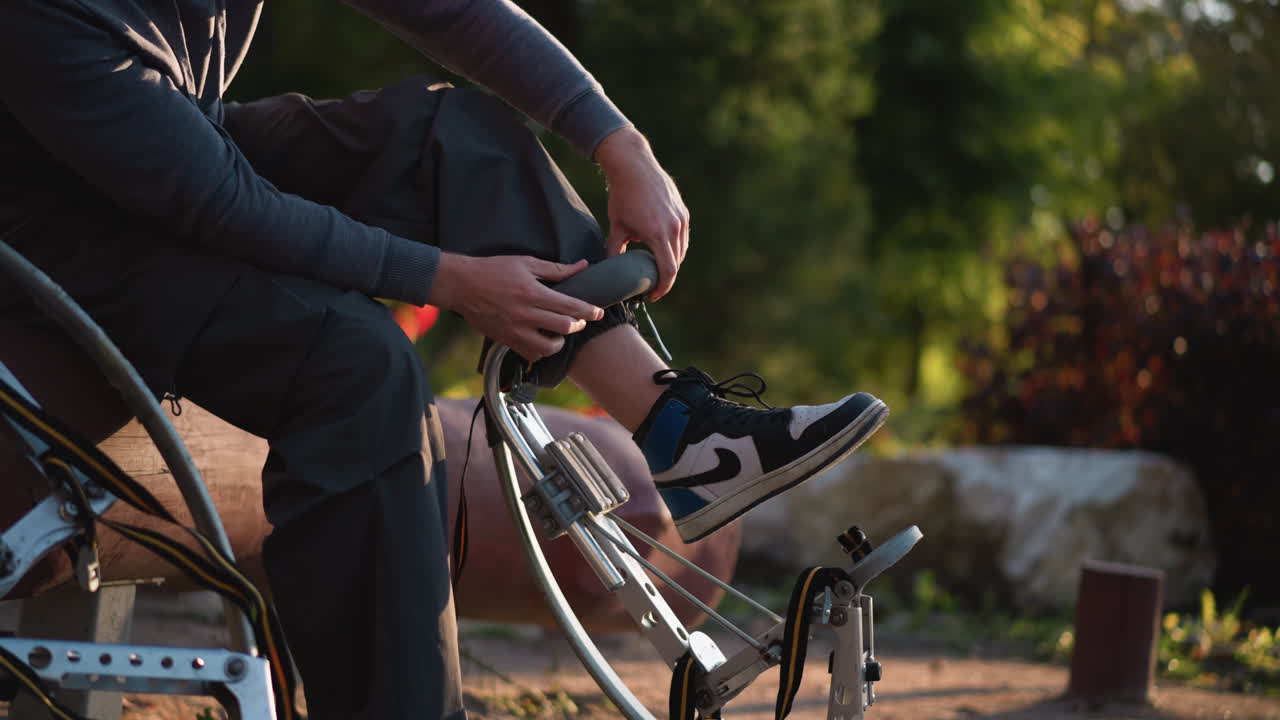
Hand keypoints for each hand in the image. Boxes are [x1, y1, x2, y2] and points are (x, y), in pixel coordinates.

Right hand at [429, 254, 603, 361]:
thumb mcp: (526, 262)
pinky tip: (542, 341)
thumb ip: (556, 269)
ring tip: (560, 333)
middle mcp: (525, 314)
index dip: (589, 310)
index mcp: (533, 293)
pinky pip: (530, 355)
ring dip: (560, 341)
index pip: (570, 306)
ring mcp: (515, 330)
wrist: (461, 285)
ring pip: (549, 347)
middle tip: (580, 320)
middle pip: (564, 327)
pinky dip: (540, 351)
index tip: (599, 312)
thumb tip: (582, 266)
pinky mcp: (505, 340)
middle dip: (578, 324)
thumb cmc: (493, 269)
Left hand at [594, 127, 688, 300]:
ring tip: (656, 268)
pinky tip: (662, 249)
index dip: (662, 287)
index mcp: (658, 233)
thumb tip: (610, 270)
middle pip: (676, 263)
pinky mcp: (683, 212)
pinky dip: (674, 247)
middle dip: (665, 277)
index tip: (653, 296)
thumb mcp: (617, 226)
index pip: (668, 270)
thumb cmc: (622, 195)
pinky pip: (683, 237)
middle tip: (652, 285)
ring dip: (671, 262)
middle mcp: (674, 227)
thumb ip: (615, 251)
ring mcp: (681, 218)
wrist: (634, 165)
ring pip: (681, 250)